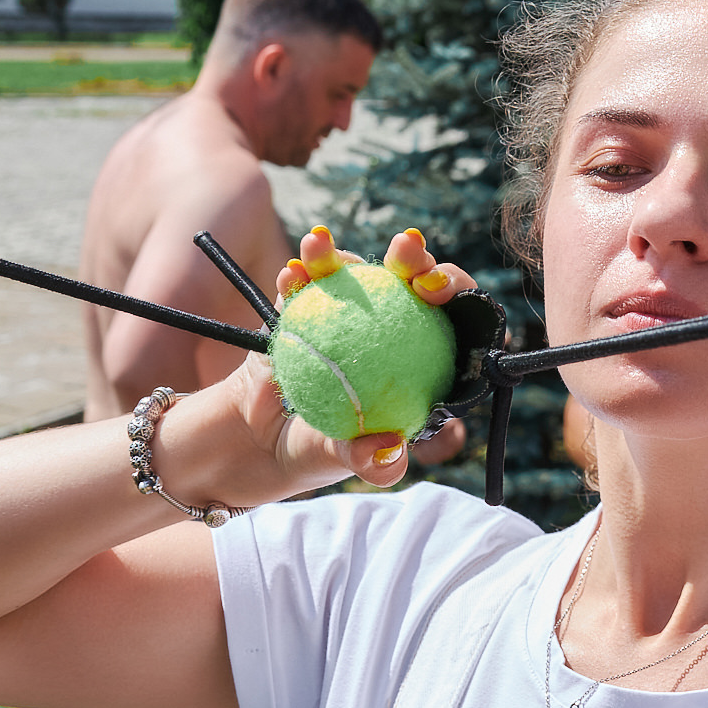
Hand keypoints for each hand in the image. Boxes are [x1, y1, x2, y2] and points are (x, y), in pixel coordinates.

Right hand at [159, 227, 475, 503]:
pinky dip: (299, 275)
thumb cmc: (311, 452)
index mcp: (417, 361)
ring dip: (341, 254)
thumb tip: (390, 451)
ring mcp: (345, 314)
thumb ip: (369, 462)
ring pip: (354, 275)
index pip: (452, 322)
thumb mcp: (339, 461)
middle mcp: (387, 330)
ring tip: (324, 245)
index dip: (456, 297)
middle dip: (415, 259)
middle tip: (404, 251)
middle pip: (410, 285)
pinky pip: (305, 285)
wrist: (251, 443)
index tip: (437, 292)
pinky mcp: (304, 307)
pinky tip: (293, 273)